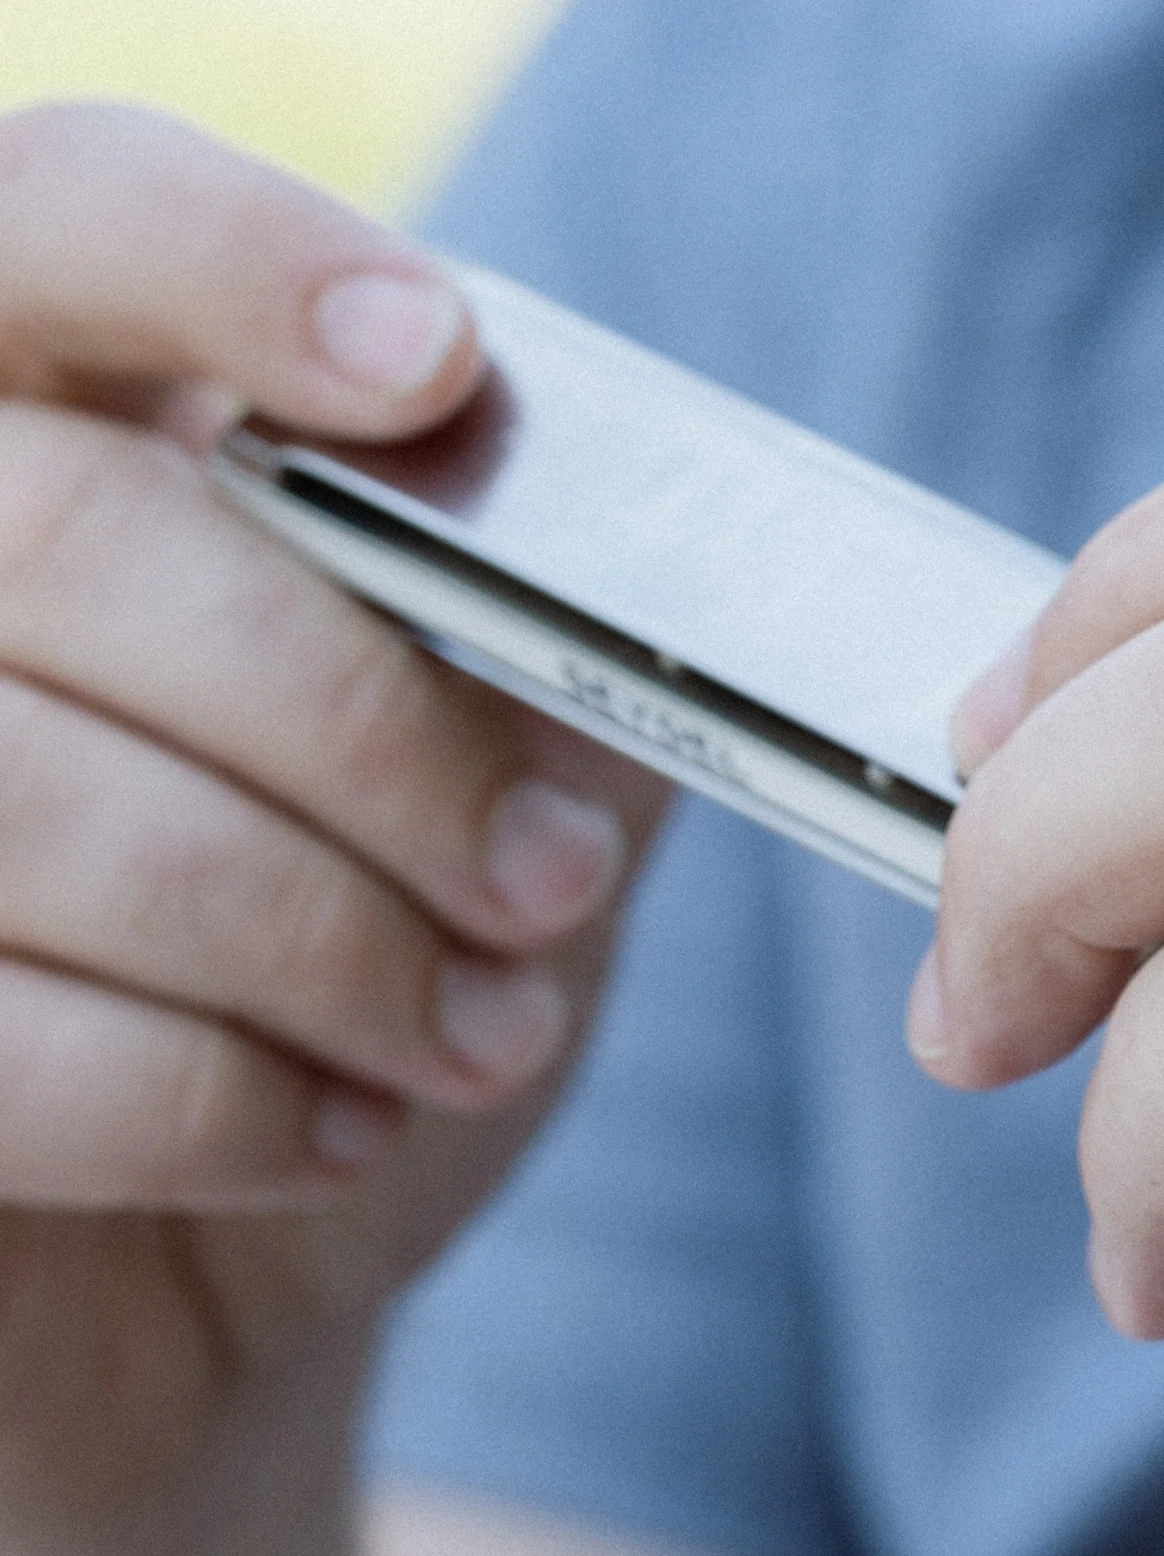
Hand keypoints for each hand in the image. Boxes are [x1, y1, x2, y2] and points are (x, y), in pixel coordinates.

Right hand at [0, 103, 665, 1548]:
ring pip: (45, 797)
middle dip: (374, 733)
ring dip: (329, 941)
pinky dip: (218, 1102)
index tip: (439, 369)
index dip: (233, 262)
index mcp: (66, 454)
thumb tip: (649, 555)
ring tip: (485, 1037)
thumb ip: (540, 656)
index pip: (64, 228)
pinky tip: (337, 1132)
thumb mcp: (502, 802)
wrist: (240, 1270)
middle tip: (550, 881)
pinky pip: (1, 1032)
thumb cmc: (364, 1003)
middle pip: (87, 536)